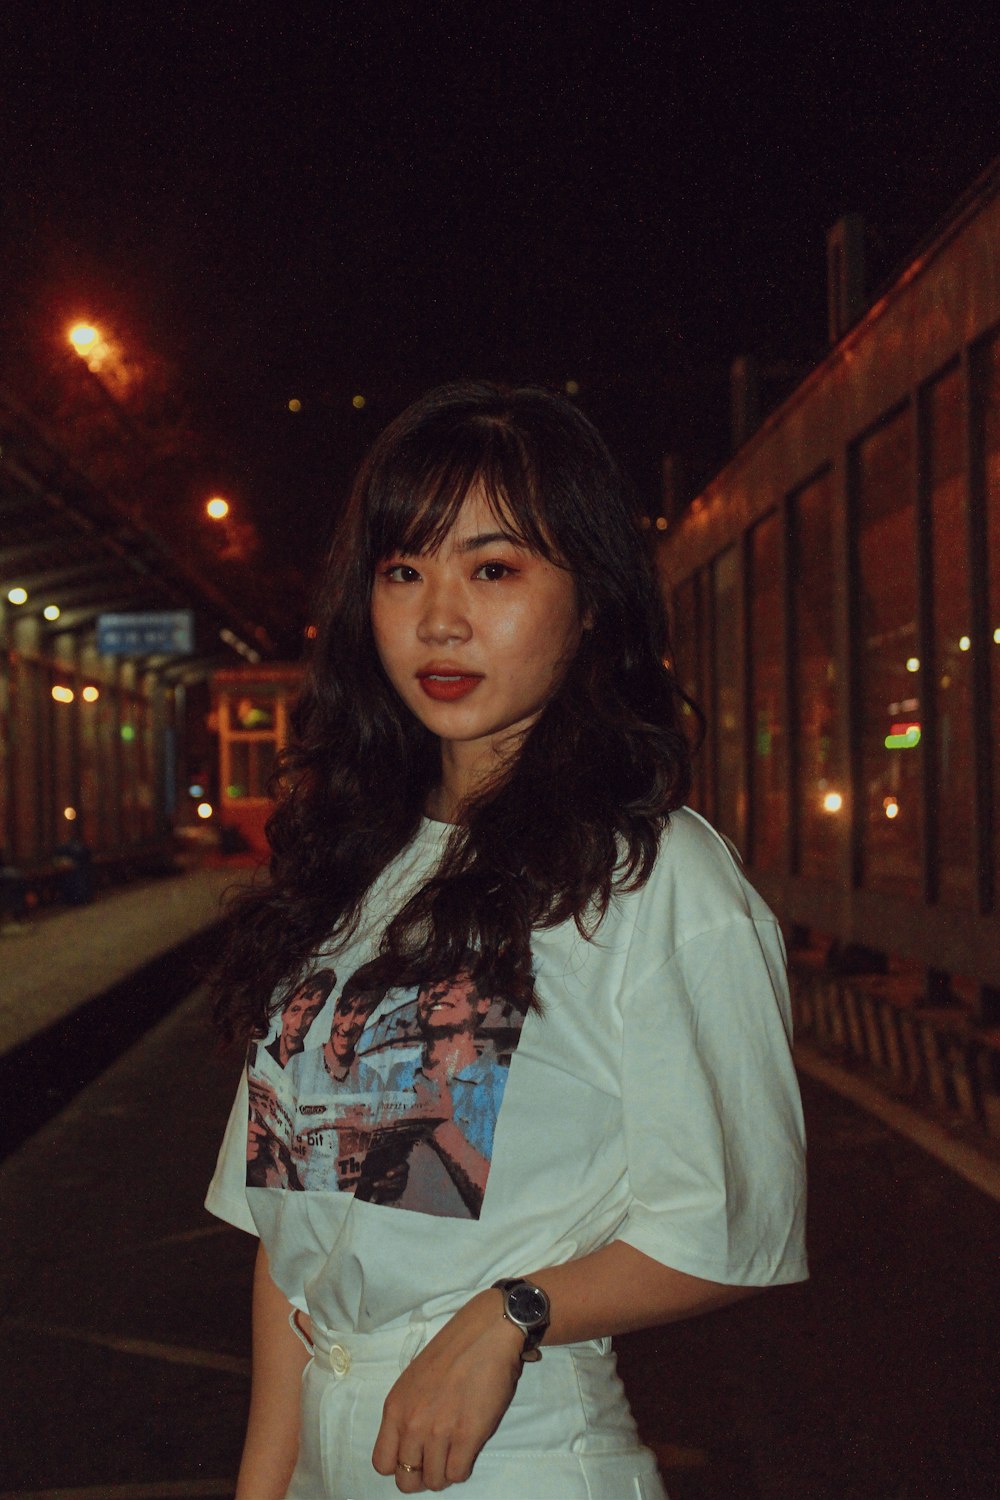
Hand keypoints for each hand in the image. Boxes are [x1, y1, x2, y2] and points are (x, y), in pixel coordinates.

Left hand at [371, 1291, 523, 1491]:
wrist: (485, 1334)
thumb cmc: (451, 1352)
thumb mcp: (413, 1381)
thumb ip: (407, 1414)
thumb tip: (411, 1445)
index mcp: (395, 1408)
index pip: (382, 1463)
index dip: (399, 1466)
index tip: (414, 1458)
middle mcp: (412, 1423)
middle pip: (407, 1479)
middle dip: (422, 1476)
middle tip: (436, 1460)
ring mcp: (439, 1431)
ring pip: (434, 1481)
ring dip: (445, 1472)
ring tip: (455, 1451)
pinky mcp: (467, 1435)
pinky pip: (458, 1474)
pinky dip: (463, 1468)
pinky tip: (468, 1448)